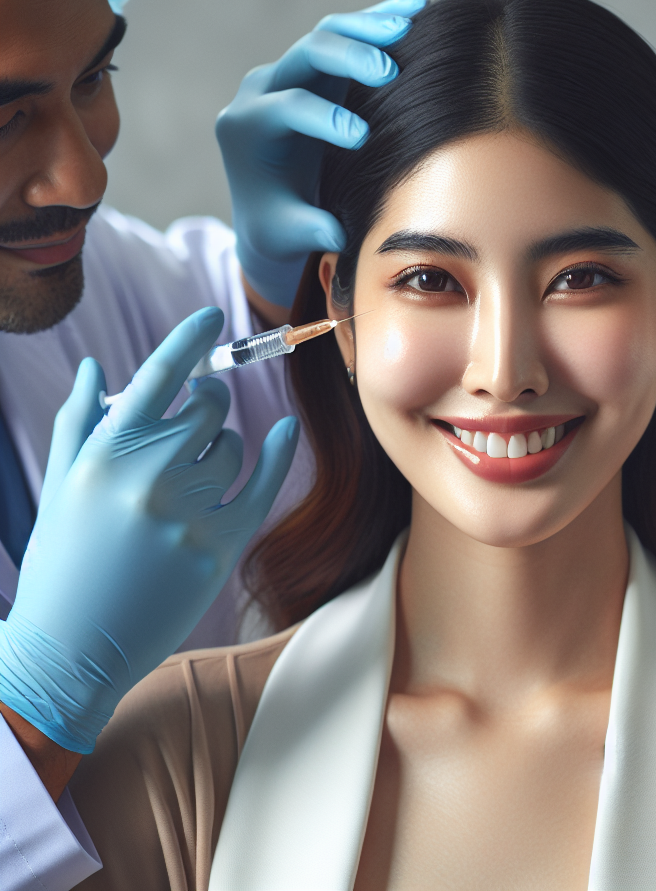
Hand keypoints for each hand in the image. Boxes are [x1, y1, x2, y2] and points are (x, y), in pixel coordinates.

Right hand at [0, 307, 298, 752]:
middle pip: (207, 406)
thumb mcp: (60, 486)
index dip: (190, 338)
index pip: (159, 376)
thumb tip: (98, 366)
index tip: (214, 314)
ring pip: (232, 446)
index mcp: (105, 454)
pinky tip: (286, 431)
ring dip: (221, 445)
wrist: (73, 650)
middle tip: (200, 406)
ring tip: (193, 471)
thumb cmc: (62, 562)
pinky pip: (263, 483)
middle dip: (207, 399)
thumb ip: (80, 421)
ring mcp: (189, 512)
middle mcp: (150, 476)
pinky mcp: (221, 546)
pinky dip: (278, 451)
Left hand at [217, 0, 427, 307]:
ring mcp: (291, 73)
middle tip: (389, 72)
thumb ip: (308, 231)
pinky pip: (347, 35)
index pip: (285, 108)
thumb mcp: (286, 234)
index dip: (322, 117)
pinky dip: (379, 22)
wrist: (270, 206)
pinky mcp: (318, 69)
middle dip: (347, 57)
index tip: (361, 138)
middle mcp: (263, 89)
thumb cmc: (277, 225)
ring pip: (327, 34)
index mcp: (249, 128)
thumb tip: (335, 235)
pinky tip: (416, 9)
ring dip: (368, 27)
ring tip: (410, 24)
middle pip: (305, 55)